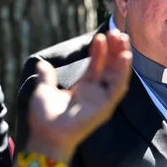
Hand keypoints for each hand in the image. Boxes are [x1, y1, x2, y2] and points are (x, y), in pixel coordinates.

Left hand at [27, 30, 131, 160]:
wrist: (46, 135)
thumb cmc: (44, 118)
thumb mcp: (44, 92)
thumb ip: (46, 78)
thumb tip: (42, 64)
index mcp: (82, 89)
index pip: (95, 66)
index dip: (99, 51)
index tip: (100, 37)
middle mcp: (94, 93)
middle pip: (109, 67)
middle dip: (114, 50)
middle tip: (116, 32)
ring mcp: (101, 100)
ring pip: (117, 74)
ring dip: (121, 57)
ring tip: (122, 38)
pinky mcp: (106, 106)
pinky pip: (118, 87)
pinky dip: (122, 72)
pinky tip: (124, 56)